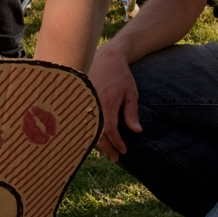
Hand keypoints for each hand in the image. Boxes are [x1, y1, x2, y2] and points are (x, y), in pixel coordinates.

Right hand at [91, 44, 141, 159]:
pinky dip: (91, 132)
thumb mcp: (131, 93)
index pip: (110, 129)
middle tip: (116, 158)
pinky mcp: (81, 100)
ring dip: (98, 142)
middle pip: (97, 133)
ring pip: (88, 128)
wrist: (107, 57)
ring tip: (107, 152)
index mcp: (106, 102)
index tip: (124, 150)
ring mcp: (85, 101)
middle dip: (107, 148)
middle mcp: (93, 103)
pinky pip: (84, 120)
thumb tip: (137, 131)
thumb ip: (132, 113)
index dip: (116, 142)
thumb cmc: (121, 75)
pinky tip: (97, 139)